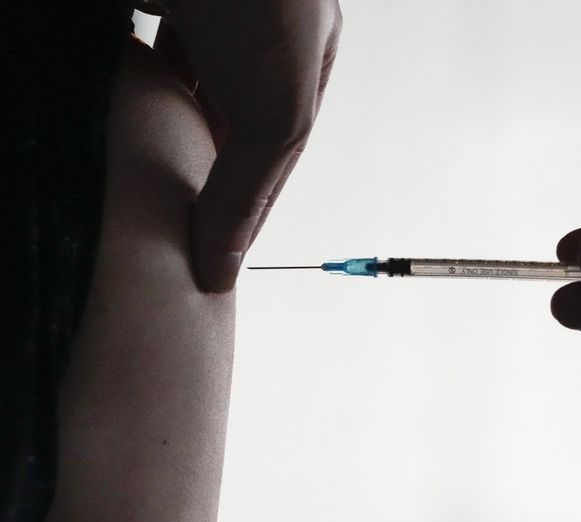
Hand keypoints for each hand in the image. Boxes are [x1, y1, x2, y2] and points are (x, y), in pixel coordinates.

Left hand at [151, 0, 342, 291]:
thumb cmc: (266, 5)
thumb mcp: (277, 114)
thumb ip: (249, 190)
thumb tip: (220, 270)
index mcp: (302, 59)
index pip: (272, 148)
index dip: (246, 200)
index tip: (214, 252)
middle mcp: (251, 37)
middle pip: (224, 120)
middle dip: (201, 168)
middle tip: (176, 227)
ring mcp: (199, 12)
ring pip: (172, 91)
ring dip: (156, 133)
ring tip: (141, 185)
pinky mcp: (154, 2)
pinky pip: (130, 62)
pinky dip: (123, 93)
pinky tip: (113, 118)